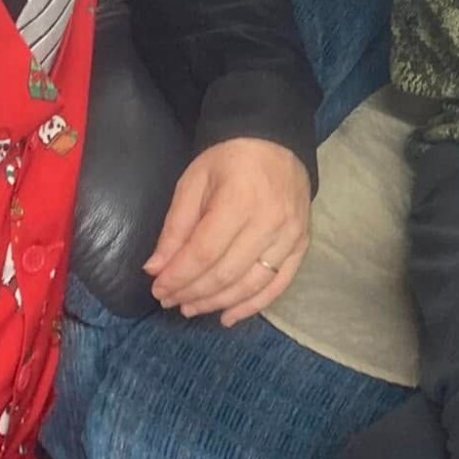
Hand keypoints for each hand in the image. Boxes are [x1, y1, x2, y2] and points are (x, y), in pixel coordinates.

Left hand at [145, 137, 310, 327]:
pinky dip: (252, 306)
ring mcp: (291, 236)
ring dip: (217, 302)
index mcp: (239, 200)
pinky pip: (278, 284)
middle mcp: (269, 222)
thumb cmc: (227, 160)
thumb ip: (175, 228)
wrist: (274, 142)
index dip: (179, 276)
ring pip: (250, 284)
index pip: (204, 252)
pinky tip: (228, 317)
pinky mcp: (302, 245)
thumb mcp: (192, 184)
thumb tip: (156, 269)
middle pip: (226, 273)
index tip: (158, 289)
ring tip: (191, 308)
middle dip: (193, 292)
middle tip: (170, 301)